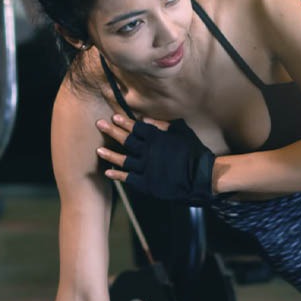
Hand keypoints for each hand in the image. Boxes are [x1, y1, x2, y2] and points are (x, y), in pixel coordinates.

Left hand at [96, 114, 216, 205]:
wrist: (202, 176)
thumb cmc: (194, 152)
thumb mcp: (182, 132)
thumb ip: (162, 125)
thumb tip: (144, 119)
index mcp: (157, 138)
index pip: (137, 128)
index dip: (125, 122)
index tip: (114, 117)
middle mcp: (148, 152)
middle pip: (127, 140)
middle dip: (112, 131)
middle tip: (99, 124)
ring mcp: (146, 168)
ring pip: (124, 160)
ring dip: (110, 154)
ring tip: (98, 150)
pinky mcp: (147, 183)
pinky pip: (129, 178)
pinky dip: (118, 175)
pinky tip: (108, 172)